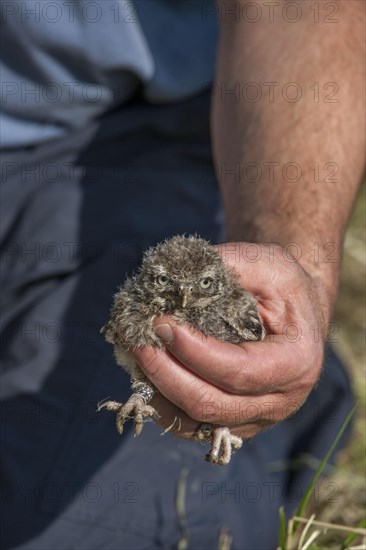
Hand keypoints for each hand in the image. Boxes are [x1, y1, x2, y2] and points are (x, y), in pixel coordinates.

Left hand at [132, 243, 331, 439]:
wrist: (293, 313)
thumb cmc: (281, 285)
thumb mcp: (267, 263)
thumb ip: (225, 267)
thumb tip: (170, 279)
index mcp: (296, 363)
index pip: (237, 371)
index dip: (192, 351)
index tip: (160, 322)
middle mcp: (280, 400)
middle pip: (211, 404)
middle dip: (164, 373)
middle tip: (137, 339)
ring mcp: (257, 418)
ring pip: (195, 423)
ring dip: (158, 390)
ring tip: (137, 353)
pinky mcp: (235, 422)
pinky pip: (191, 426)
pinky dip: (163, 402)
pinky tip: (148, 371)